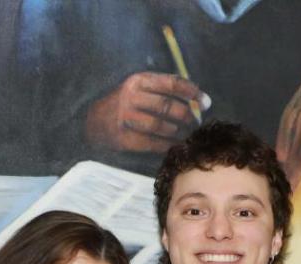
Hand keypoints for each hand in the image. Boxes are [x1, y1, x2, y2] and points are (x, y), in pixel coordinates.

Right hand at [85, 72, 208, 153]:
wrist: (94, 122)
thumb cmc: (125, 104)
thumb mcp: (139, 88)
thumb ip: (164, 89)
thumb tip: (197, 99)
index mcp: (139, 81)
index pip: (172, 83)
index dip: (192, 92)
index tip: (206, 102)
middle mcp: (132, 97)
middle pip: (168, 106)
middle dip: (188, 116)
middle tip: (196, 122)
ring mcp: (127, 118)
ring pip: (162, 126)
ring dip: (179, 132)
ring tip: (187, 134)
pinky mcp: (125, 138)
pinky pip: (153, 143)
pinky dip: (168, 145)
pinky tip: (176, 145)